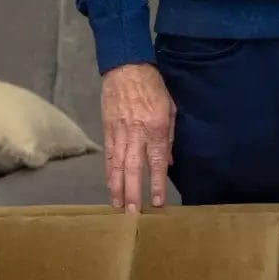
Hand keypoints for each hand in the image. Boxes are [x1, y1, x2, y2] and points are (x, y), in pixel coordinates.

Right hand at [101, 63, 174, 213]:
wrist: (126, 66)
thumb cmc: (153, 86)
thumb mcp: (170, 108)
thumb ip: (169, 137)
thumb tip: (167, 162)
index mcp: (156, 127)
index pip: (157, 162)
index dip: (157, 184)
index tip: (158, 202)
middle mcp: (137, 133)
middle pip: (133, 168)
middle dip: (133, 192)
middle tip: (132, 212)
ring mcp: (119, 132)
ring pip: (117, 165)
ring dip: (117, 187)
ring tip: (118, 205)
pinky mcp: (107, 129)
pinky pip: (108, 155)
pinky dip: (108, 172)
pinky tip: (110, 185)